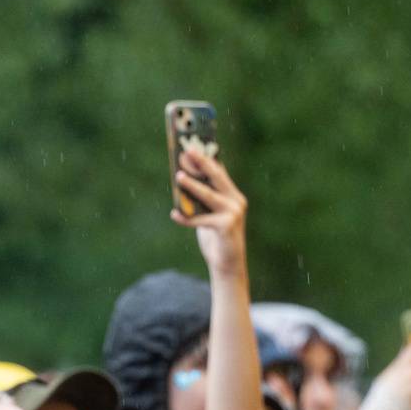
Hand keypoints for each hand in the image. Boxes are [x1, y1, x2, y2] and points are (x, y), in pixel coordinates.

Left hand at [169, 147, 247, 277]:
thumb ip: (200, 200)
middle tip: (187, 151)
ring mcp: (233, 213)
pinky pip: (201, 220)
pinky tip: (174, 214)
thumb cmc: (215, 237)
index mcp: (233, 195)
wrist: (227, 264)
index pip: (220, 171)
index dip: (207, 157)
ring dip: (192, 185)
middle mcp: (236, 201)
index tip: (194, 145)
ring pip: (209, 196)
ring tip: (178, 176)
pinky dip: (186, 218)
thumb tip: (182, 180)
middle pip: (217, 177)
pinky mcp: (226, 227)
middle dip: (202, 162)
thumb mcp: (208, 214)